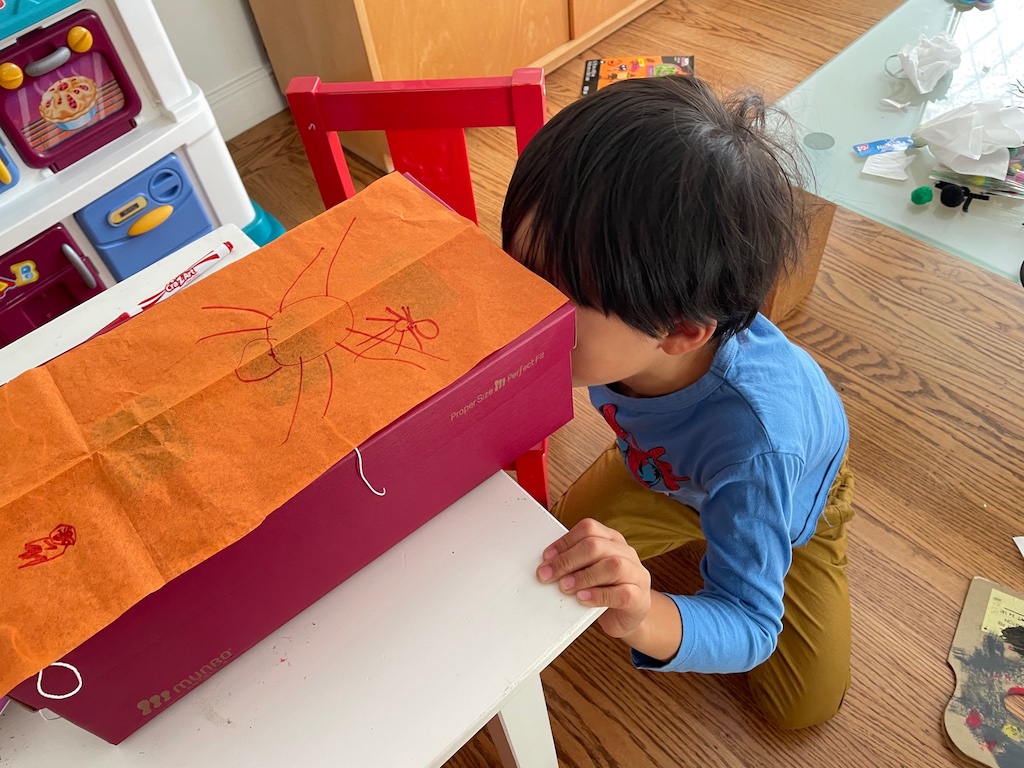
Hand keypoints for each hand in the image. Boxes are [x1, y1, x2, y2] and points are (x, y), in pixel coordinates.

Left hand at [536, 518, 651, 638]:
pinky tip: (582, 598)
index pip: (588, 529)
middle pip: (596, 546)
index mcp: (612, 540)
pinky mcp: (639, 598)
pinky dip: (598, 595)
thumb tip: (547, 565)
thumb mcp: (589, 570)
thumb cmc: (606, 590)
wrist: (629, 616)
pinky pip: (621, 593)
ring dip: (583, 577)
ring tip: (565, 587)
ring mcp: (636, 574)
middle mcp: (626, 553)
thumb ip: (574, 564)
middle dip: (567, 560)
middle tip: (547, 575)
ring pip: (613, 566)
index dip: (564, 541)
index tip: (546, 557)